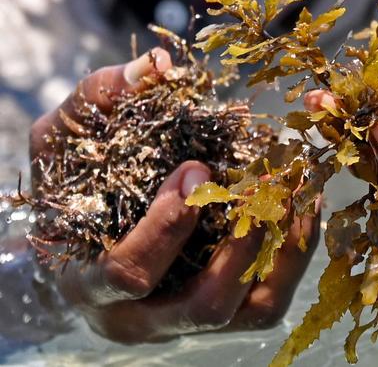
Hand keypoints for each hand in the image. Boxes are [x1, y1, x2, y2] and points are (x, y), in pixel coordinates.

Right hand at [30, 49, 318, 343]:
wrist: (85, 226)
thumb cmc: (72, 179)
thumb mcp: (67, 135)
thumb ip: (101, 96)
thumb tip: (159, 65)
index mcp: (90, 281)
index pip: (127, 275)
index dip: (166, 225)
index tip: (194, 168)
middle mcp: (141, 316)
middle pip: (202, 305)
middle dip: (237, 243)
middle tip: (256, 182)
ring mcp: (189, 318)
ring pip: (249, 309)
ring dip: (280, 248)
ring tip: (292, 191)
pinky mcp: (228, 310)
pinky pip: (270, 297)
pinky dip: (294, 252)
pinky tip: (303, 202)